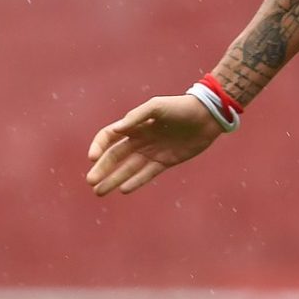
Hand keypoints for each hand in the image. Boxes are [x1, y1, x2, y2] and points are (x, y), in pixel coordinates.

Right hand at [86, 95, 222, 196]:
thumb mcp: (157, 107)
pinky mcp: (165, 161)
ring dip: (114, 180)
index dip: (99, 147)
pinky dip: (135, 181)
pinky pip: (147, 174)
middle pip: (116, 156)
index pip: (109, 137)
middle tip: (91, 182)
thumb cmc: (181, 107)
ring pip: (128, 168)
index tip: (93, 158)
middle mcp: (140, 139)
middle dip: (102, 169)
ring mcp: (152, 152)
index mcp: (134, 125)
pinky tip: (123, 190)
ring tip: (99, 192)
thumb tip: (116, 130)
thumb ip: (136, 116)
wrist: (207, 116)